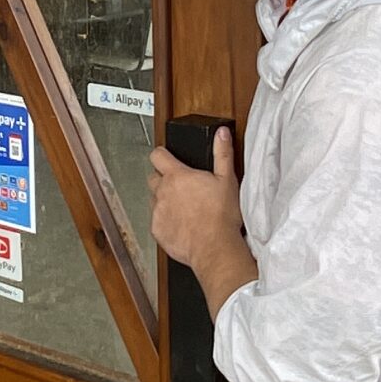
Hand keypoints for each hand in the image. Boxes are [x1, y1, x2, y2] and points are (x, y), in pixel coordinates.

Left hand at [148, 127, 243, 272]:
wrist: (215, 247)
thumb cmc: (221, 216)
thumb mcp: (227, 180)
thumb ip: (222, 153)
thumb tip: (221, 134)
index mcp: (177, 176)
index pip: (157, 156)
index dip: (161, 154)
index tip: (166, 157)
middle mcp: (163, 192)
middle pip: (153, 178)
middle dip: (163, 180)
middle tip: (181, 187)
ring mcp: (158, 213)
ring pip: (155, 201)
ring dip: (165, 201)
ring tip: (184, 209)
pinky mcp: (157, 231)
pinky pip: (157, 222)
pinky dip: (166, 222)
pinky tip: (182, 225)